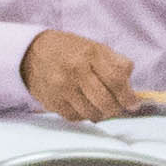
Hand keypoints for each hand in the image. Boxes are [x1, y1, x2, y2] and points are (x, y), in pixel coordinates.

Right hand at [19, 29, 144, 120]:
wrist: (32, 53)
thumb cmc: (70, 51)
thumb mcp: (95, 47)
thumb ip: (117, 63)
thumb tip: (131, 86)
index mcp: (90, 54)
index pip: (116, 80)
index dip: (128, 96)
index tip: (133, 103)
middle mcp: (75, 71)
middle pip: (105, 102)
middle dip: (116, 109)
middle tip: (118, 107)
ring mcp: (62, 88)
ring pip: (92, 113)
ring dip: (101, 113)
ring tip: (101, 106)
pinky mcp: (52, 101)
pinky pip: (76, 117)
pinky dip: (84, 115)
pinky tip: (85, 105)